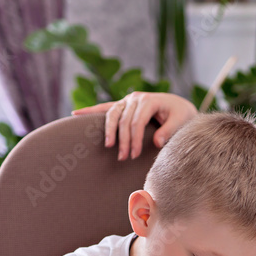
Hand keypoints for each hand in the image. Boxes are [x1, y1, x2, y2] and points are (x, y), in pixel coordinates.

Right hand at [73, 92, 196, 160]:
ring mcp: (128, 100)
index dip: (134, 139)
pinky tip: (75, 114)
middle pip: (124, 120)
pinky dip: (90, 111)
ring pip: (112, 114)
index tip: (133, 155)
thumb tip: (157, 142)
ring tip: (108, 146)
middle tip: (124, 158)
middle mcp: (136, 98)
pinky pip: (105, 108)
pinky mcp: (123, 104)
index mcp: (150, 100)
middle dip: (123, 140)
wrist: (180, 107)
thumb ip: (169, 131)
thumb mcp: (180, 122)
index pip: (137, 121)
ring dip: (109, 131)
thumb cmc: (181, 116)